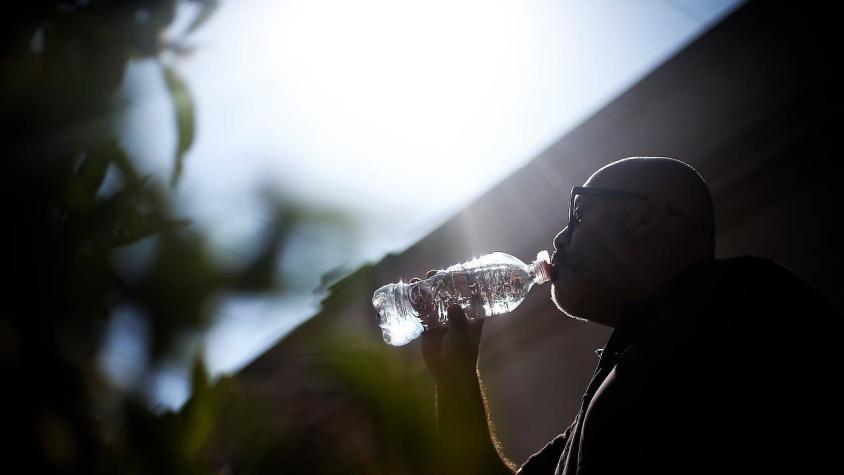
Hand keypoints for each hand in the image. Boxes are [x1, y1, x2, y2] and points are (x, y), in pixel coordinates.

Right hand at [412, 270, 484, 384]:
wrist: (449, 373)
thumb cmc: (462, 355)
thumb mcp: (461, 336)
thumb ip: (458, 322)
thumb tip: (453, 306)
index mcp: (471, 313)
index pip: (468, 292)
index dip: (461, 279)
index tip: (452, 270)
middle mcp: (456, 313)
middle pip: (447, 292)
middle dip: (439, 282)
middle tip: (432, 274)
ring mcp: (442, 319)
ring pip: (432, 300)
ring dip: (425, 290)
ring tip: (416, 281)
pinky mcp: (429, 326)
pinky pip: (421, 311)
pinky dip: (415, 303)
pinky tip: (408, 294)